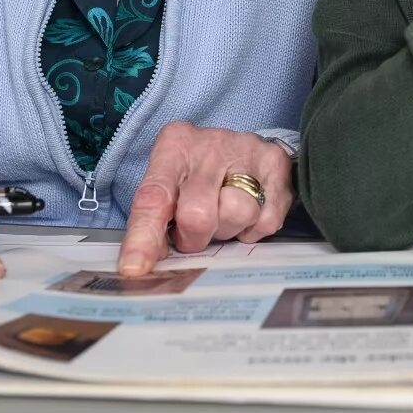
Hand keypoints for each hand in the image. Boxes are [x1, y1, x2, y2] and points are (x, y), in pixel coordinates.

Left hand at [117, 123, 293, 275]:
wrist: (243, 146)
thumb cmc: (197, 173)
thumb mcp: (168, 184)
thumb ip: (153, 221)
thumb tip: (141, 266)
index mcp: (174, 146)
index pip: (154, 197)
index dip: (143, 237)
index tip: (134, 268)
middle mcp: (211, 144)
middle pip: (198, 215)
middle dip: (194, 237)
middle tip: (194, 232)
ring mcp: (249, 151)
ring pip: (237, 215)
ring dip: (227, 229)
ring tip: (223, 214)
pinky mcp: (278, 165)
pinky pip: (265, 222)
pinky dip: (253, 228)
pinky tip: (247, 211)